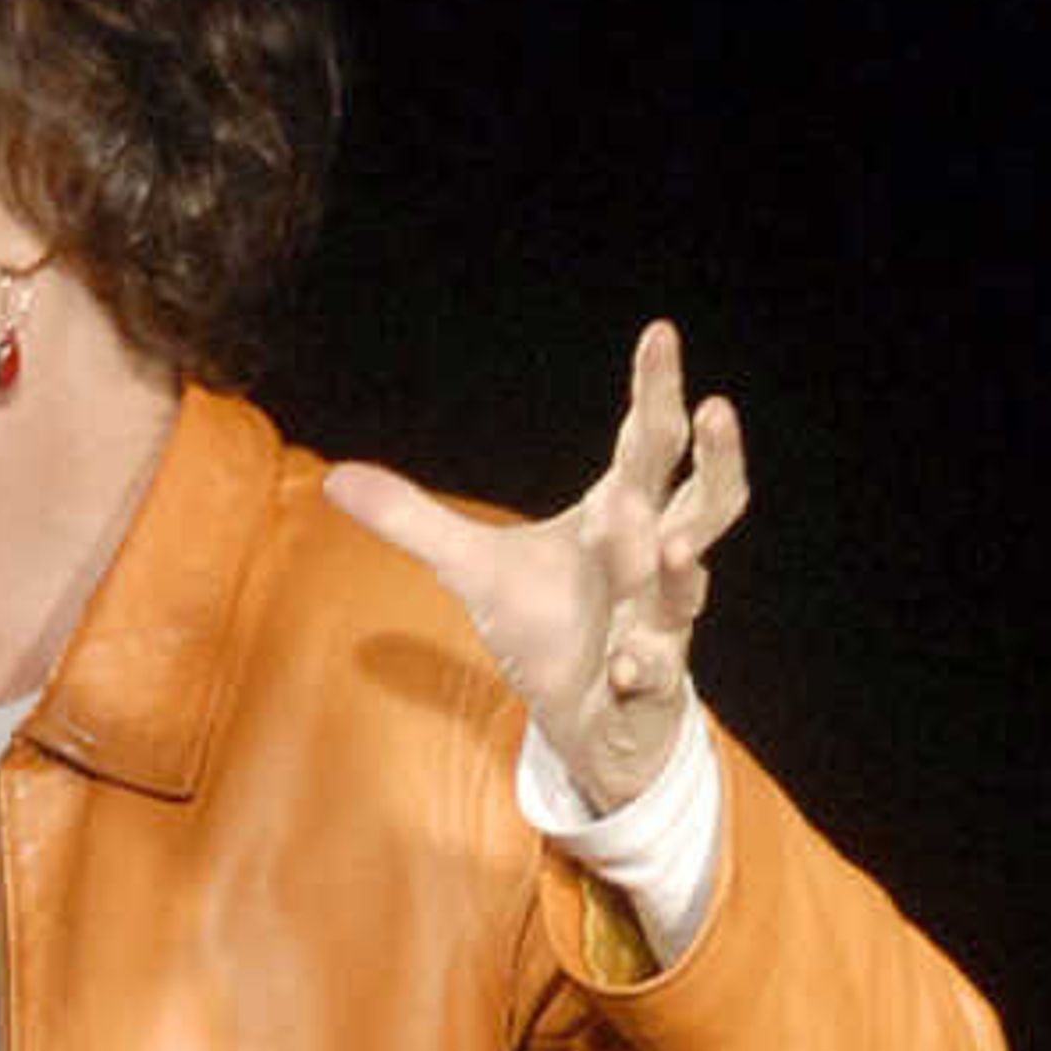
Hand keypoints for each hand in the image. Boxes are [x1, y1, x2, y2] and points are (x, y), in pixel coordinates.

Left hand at [323, 320, 748, 809]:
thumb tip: (335, 479)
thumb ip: (411, 521)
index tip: (659, 332)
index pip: (648, 444)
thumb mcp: (471, 568)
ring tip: (672, 548)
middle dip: (716, 458)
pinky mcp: (650, 686)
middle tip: (714, 409)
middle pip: (709, 501)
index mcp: (623, 516)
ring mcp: (661, 625)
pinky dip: (642, 668)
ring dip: (685, 568)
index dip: (656, 390)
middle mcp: (654, 562)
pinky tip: (622, 666)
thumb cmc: (547, 625)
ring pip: (691, 588)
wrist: (585, 718)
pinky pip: (658, 674)